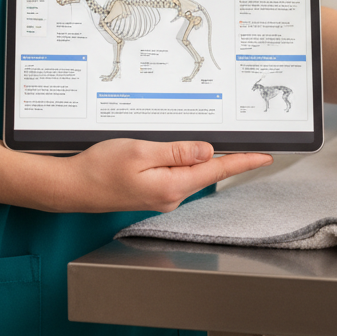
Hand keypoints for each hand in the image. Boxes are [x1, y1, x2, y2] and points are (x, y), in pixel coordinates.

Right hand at [51, 139, 272, 212]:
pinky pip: (177, 173)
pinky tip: (184, 149)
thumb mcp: (141, 152)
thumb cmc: (99, 168)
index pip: (217, 170)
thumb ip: (177, 151)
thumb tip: (208, 150)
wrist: (70, 187)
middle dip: (228, 155)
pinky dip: (186, 160)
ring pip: (192, 171)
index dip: (244, 161)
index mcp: (171, 186)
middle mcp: (170, 195)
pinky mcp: (152, 192)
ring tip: (216, 140)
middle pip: (208, 171)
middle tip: (250, 141)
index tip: (266, 156)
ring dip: (204, 156)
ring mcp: (161, 195)